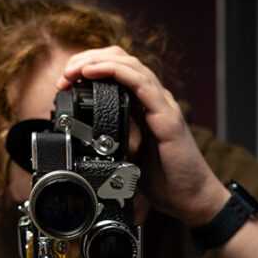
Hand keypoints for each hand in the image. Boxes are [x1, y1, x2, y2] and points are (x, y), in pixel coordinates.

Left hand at [56, 47, 228, 225]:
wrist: (192, 199)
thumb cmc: (166, 180)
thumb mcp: (127, 154)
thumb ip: (113, 137)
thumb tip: (86, 133)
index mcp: (144, 106)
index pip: (118, 70)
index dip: (90, 66)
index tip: (66, 80)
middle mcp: (155, 100)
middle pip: (122, 59)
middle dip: (88, 59)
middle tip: (64, 74)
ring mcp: (163, 105)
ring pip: (130, 65)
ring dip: (97, 62)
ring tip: (74, 70)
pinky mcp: (167, 117)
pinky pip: (142, 84)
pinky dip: (116, 72)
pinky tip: (95, 72)